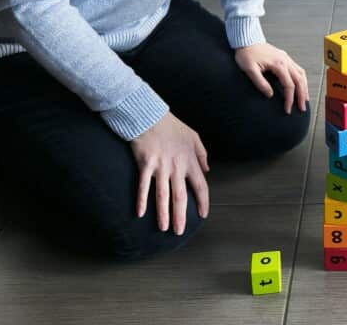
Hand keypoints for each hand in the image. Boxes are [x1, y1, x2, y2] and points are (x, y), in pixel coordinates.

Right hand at [129, 112, 209, 233]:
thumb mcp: (194, 137)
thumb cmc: (172, 126)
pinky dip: (141, 200)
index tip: (203, 214)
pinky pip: (143, 186)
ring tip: (164, 228)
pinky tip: (140, 214)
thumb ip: (202, 154)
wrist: (149, 116)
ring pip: (163, 196)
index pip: (200, 186)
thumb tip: (207, 170)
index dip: (203, 202)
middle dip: (181, 216)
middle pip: (180, 196)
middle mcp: (177, 167)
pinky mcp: (145, 165)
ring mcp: (160, 167)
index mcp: (190, 161)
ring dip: (163, 214)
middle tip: (179, 231)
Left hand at [235, 42, 309, 113]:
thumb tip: (270, 94)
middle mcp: (285, 60)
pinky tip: (301, 85)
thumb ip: (260, 83)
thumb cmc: (246, 54)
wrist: (246, 40)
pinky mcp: (284, 57)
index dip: (289, 99)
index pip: (289, 85)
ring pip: (301, 74)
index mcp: (278, 64)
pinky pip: (298, 69)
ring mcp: (286, 58)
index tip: (288, 109)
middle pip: (299, 80)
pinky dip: (301, 79)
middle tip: (302, 108)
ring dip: (304, 87)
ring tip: (304, 99)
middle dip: (301, 95)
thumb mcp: (249, 70)